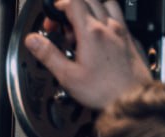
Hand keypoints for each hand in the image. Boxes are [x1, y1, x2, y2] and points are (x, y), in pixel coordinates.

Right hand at [25, 0, 150, 110]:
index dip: (58, 7)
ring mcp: (122, 31)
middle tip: (64, 26)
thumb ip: (49, 55)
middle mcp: (109, 27)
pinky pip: (119, 17)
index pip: (73, 3)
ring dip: (91, 8)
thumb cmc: (104, 90)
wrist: (132, 98)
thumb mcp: (68, 76)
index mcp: (91, 33)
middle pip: (89, 0)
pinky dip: (107, 18)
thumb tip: (32, 40)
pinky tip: (101, 34)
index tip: (52, 21)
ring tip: (82, 26)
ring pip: (107, 3)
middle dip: (72, 7)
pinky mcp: (130, 39)